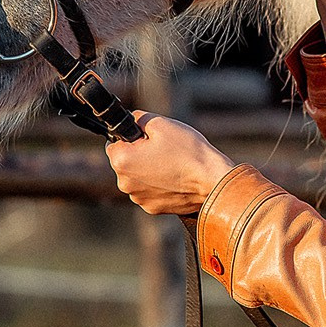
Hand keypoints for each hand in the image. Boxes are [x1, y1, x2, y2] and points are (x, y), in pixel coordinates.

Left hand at [105, 113, 235, 215]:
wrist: (212, 181)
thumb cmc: (188, 152)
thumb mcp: (160, 123)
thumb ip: (137, 119)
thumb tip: (130, 121)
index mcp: (122, 161)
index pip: (113, 143)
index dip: (130, 137)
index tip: (147, 138)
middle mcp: (125, 183)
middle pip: (124, 162)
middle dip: (138, 154)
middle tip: (163, 150)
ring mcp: (139, 199)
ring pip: (137, 177)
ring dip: (148, 170)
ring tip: (172, 165)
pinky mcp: (152, 208)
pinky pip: (149, 191)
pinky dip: (158, 185)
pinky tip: (175, 178)